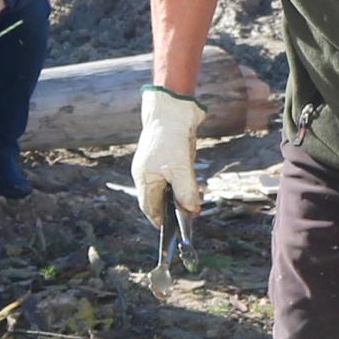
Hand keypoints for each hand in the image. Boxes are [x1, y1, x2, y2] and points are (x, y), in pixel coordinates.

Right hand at [133, 86, 202, 231]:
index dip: (160, 221)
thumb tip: (191, 211)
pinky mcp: (169, 157)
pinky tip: (195, 186)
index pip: (149, 208)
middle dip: (173, 210)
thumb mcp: (180, 167)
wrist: (172, 106)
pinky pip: (176, 176)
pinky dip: (184, 183)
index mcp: (144, 178)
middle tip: (191, 218)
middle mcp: (148, 174)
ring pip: (169, 188)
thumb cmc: (170, 137)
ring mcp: (158, 165)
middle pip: (159, 199)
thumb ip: (185, 191)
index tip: (173, 232)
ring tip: (195, 205)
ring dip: (181, 196)